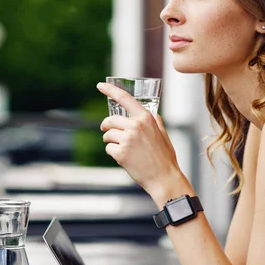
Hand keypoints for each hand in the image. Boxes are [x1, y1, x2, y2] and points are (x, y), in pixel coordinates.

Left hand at [97, 82, 189, 200]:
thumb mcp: (163, 135)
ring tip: (122, 148)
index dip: (110, 90)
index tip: (100, 86)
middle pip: (110, 120)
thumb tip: (153, 115)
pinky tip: (124, 158)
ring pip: (108, 135)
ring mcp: (127, 139)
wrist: (164, 178)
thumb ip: (156, 122)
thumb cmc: (165, 158)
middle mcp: (135, 126)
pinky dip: (113, 153)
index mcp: (146, 118)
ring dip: (110, 141)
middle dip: (106, 126)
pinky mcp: (120, 153)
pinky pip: (108, 148)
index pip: (125, 98)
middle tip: (107, 131)